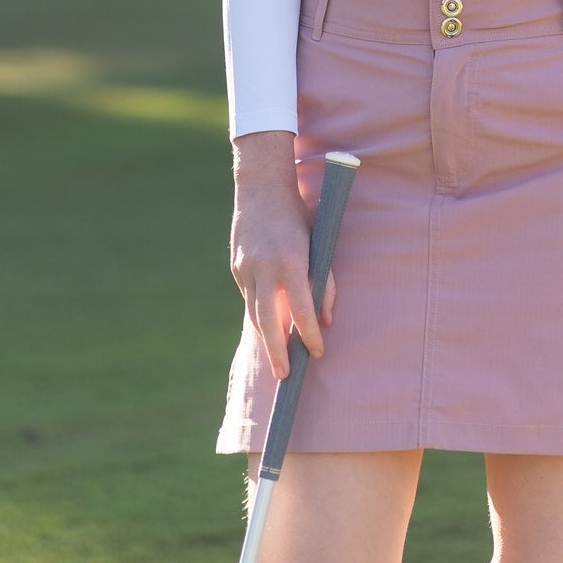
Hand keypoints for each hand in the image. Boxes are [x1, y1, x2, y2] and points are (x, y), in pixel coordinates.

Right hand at [230, 132, 336, 381]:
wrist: (261, 187)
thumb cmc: (298, 215)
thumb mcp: (319, 242)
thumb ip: (323, 280)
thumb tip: (326, 319)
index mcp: (291, 260)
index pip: (302, 309)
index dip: (309, 333)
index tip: (317, 351)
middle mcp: (265, 267)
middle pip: (268, 321)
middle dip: (277, 351)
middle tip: (285, 376)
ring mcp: (246, 268)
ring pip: (255, 312)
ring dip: (267, 337)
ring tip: (278, 359)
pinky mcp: (236, 267)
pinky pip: (249, 296)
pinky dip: (261, 310)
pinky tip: (269, 321)